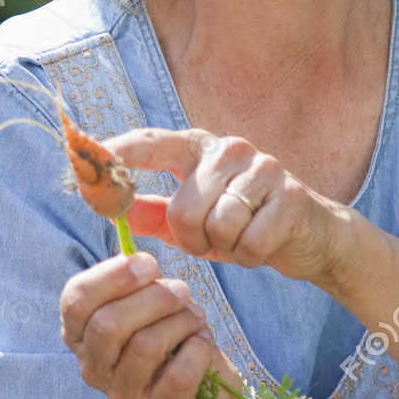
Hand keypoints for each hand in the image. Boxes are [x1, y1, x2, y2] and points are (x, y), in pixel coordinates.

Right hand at [59, 249, 238, 398]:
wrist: (192, 398)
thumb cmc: (169, 338)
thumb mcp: (149, 307)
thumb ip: (139, 284)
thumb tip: (141, 262)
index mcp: (80, 334)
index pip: (75, 301)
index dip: (111, 276)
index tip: (148, 263)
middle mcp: (93, 367)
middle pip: (107, 325)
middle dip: (153, 298)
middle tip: (181, 292)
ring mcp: (122, 395)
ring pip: (145, 346)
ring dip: (181, 322)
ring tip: (196, 319)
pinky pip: (178, 374)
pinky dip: (198, 350)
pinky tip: (202, 346)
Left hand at [102, 128, 348, 286]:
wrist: (312, 236)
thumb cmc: (245, 224)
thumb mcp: (194, 220)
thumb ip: (153, 213)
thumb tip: (109, 207)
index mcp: (200, 148)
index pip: (151, 142)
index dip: (118, 153)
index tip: (86, 162)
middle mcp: (231, 148)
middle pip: (184, 208)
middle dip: (192, 239)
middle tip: (212, 241)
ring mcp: (265, 169)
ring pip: (218, 225)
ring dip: (224, 247)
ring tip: (239, 240)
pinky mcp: (293, 197)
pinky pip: (249, 242)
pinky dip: (251, 255)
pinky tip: (263, 245)